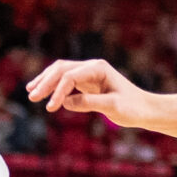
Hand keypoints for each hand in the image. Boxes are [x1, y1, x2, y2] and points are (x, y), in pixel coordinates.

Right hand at [24, 58, 148, 124]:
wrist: (146, 109)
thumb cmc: (133, 108)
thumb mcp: (113, 107)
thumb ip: (89, 103)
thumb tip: (65, 102)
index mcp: (98, 68)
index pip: (70, 76)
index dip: (58, 91)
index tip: (50, 108)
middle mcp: (92, 67)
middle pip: (61, 69)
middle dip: (45, 82)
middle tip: (32, 97)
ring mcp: (89, 74)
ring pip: (61, 72)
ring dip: (46, 82)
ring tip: (31, 92)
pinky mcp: (88, 83)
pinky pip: (67, 82)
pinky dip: (54, 88)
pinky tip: (45, 95)